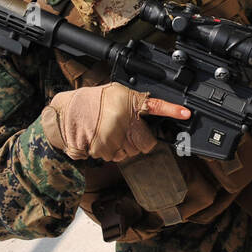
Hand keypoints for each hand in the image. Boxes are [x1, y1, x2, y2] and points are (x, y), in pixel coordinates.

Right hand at [41, 83, 190, 162]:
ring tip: (112, 133)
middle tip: (128, 131)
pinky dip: (113, 152)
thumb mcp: (117, 94)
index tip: (186, 113)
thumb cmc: (90, 102)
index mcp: (129, 104)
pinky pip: (118, 157)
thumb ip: (136, 104)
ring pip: (133, 152)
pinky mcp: (104, 150)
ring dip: (126, 147)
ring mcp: (114, 138)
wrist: (65, 114)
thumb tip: (150, 114)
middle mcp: (124, 121)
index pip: (156, 106)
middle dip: (141, 141)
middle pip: (147, 142)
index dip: (172, 110)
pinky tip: (104, 140)